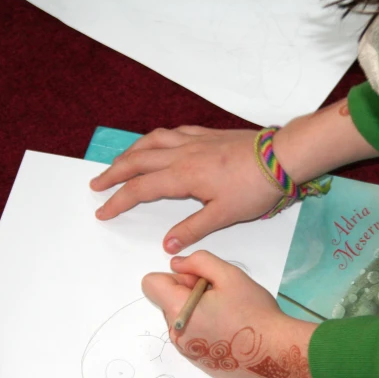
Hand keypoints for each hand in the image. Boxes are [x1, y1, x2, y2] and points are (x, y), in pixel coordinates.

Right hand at [90, 127, 282, 253]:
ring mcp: (194, 141)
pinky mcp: (207, 134)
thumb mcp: (223, 215)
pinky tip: (156, 142)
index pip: (140, 189)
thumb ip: (192, 228)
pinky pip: (172, 132)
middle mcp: (182, 154)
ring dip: (130, 152)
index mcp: (182, 176)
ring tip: (118, 162)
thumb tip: (167, 245)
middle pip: (137, 161)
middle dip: (113, 173)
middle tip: (96, 184)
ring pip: (151, 142)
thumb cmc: (255, 188)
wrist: (282, 157)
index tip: (102, 211)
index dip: (118, 201)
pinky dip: (156, 138)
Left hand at [141, 251, 319, 377]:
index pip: (150, 284)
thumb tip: (177, 264)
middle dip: (188, 294)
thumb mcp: (230, 275)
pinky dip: (206, 331)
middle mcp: (176, 335)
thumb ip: (199, 262)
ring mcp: (187, 353)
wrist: (276, 354)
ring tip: (228, 314)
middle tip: (221, 296)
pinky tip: (230, 332)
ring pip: (182, 320)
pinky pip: (193, 339)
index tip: (198, 281)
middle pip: (168, 302)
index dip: (174, 276)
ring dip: (198, 312)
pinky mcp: (200, 364)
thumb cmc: (254, 312)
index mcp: (178, 310)